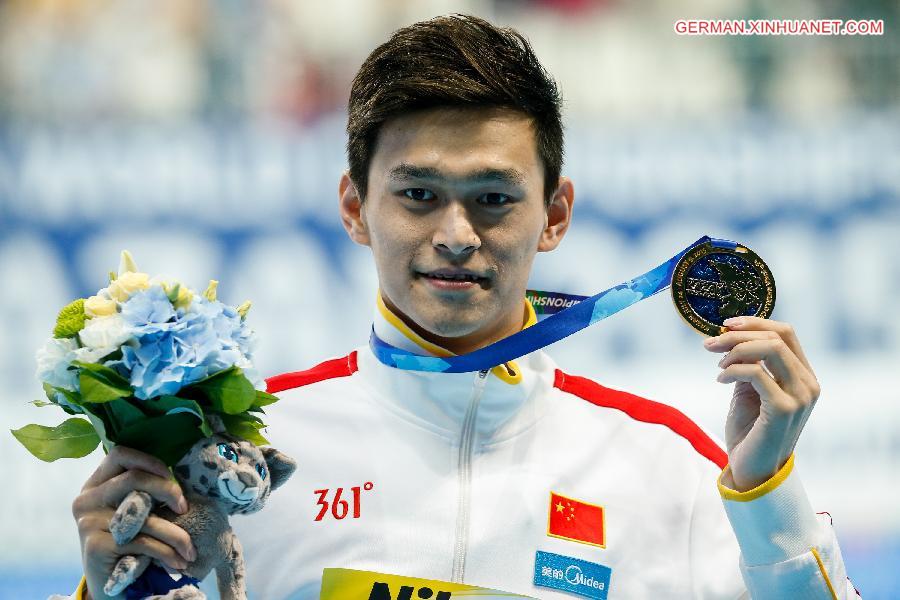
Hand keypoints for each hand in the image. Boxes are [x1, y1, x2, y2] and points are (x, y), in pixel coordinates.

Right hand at [72, 446, 195, 599]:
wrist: (108, 582)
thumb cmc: (127, 540)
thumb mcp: (132, 510)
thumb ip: (144, 491)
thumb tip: (181, 478)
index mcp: (95, 484)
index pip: (119, 454)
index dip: (149, 460)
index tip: (171, 475)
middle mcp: (87, 499)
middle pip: (134, 478)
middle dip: (168, 490)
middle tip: (184, 508)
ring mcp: (88, 522)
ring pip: (144, 516)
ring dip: (176, 534)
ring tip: (190, 549)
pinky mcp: (96, 545)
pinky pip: (143, 542)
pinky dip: (167, 553)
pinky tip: (179, 562)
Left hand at [704, 317, 820, 491]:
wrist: (752, 470)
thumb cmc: (750, 431)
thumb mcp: (749, 390)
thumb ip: (749, 364)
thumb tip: (731, 335)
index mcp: (803, 376)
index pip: (785, 333)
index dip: (754, 322)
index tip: (725, 325)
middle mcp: (808, 384)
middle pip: (776, 337)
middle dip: (737, 335)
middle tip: (709, 344)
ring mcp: (800, 396)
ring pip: (770, 349)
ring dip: (735, 350)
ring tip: (718, 366)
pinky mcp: (784, 408)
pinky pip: (756, 372)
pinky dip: (732, 370)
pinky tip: (720, 380)